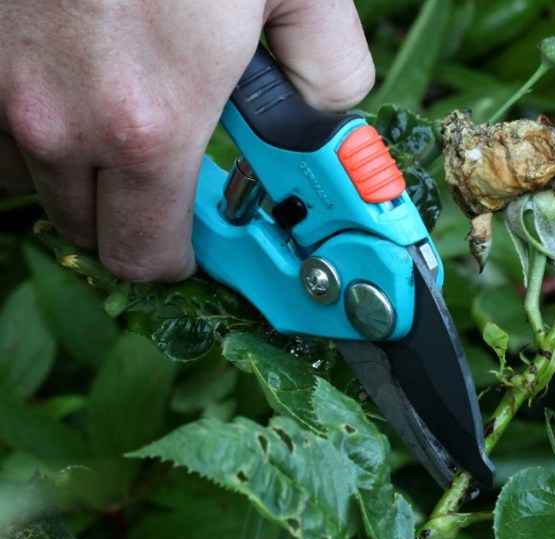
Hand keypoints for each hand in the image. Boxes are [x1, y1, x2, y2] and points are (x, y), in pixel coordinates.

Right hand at [0, 0, 373, 280]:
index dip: (184, 256)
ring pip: (32, 175)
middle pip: (88, 227)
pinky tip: (75, 72)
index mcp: (148, 124)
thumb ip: (329, 74)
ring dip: (83, 164)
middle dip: (140, 213)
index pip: (147, 257)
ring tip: (126, 102)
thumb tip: (325, 114)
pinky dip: (32, 117)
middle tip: (176, 165)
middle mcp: (53, 119)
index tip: (206, 236)